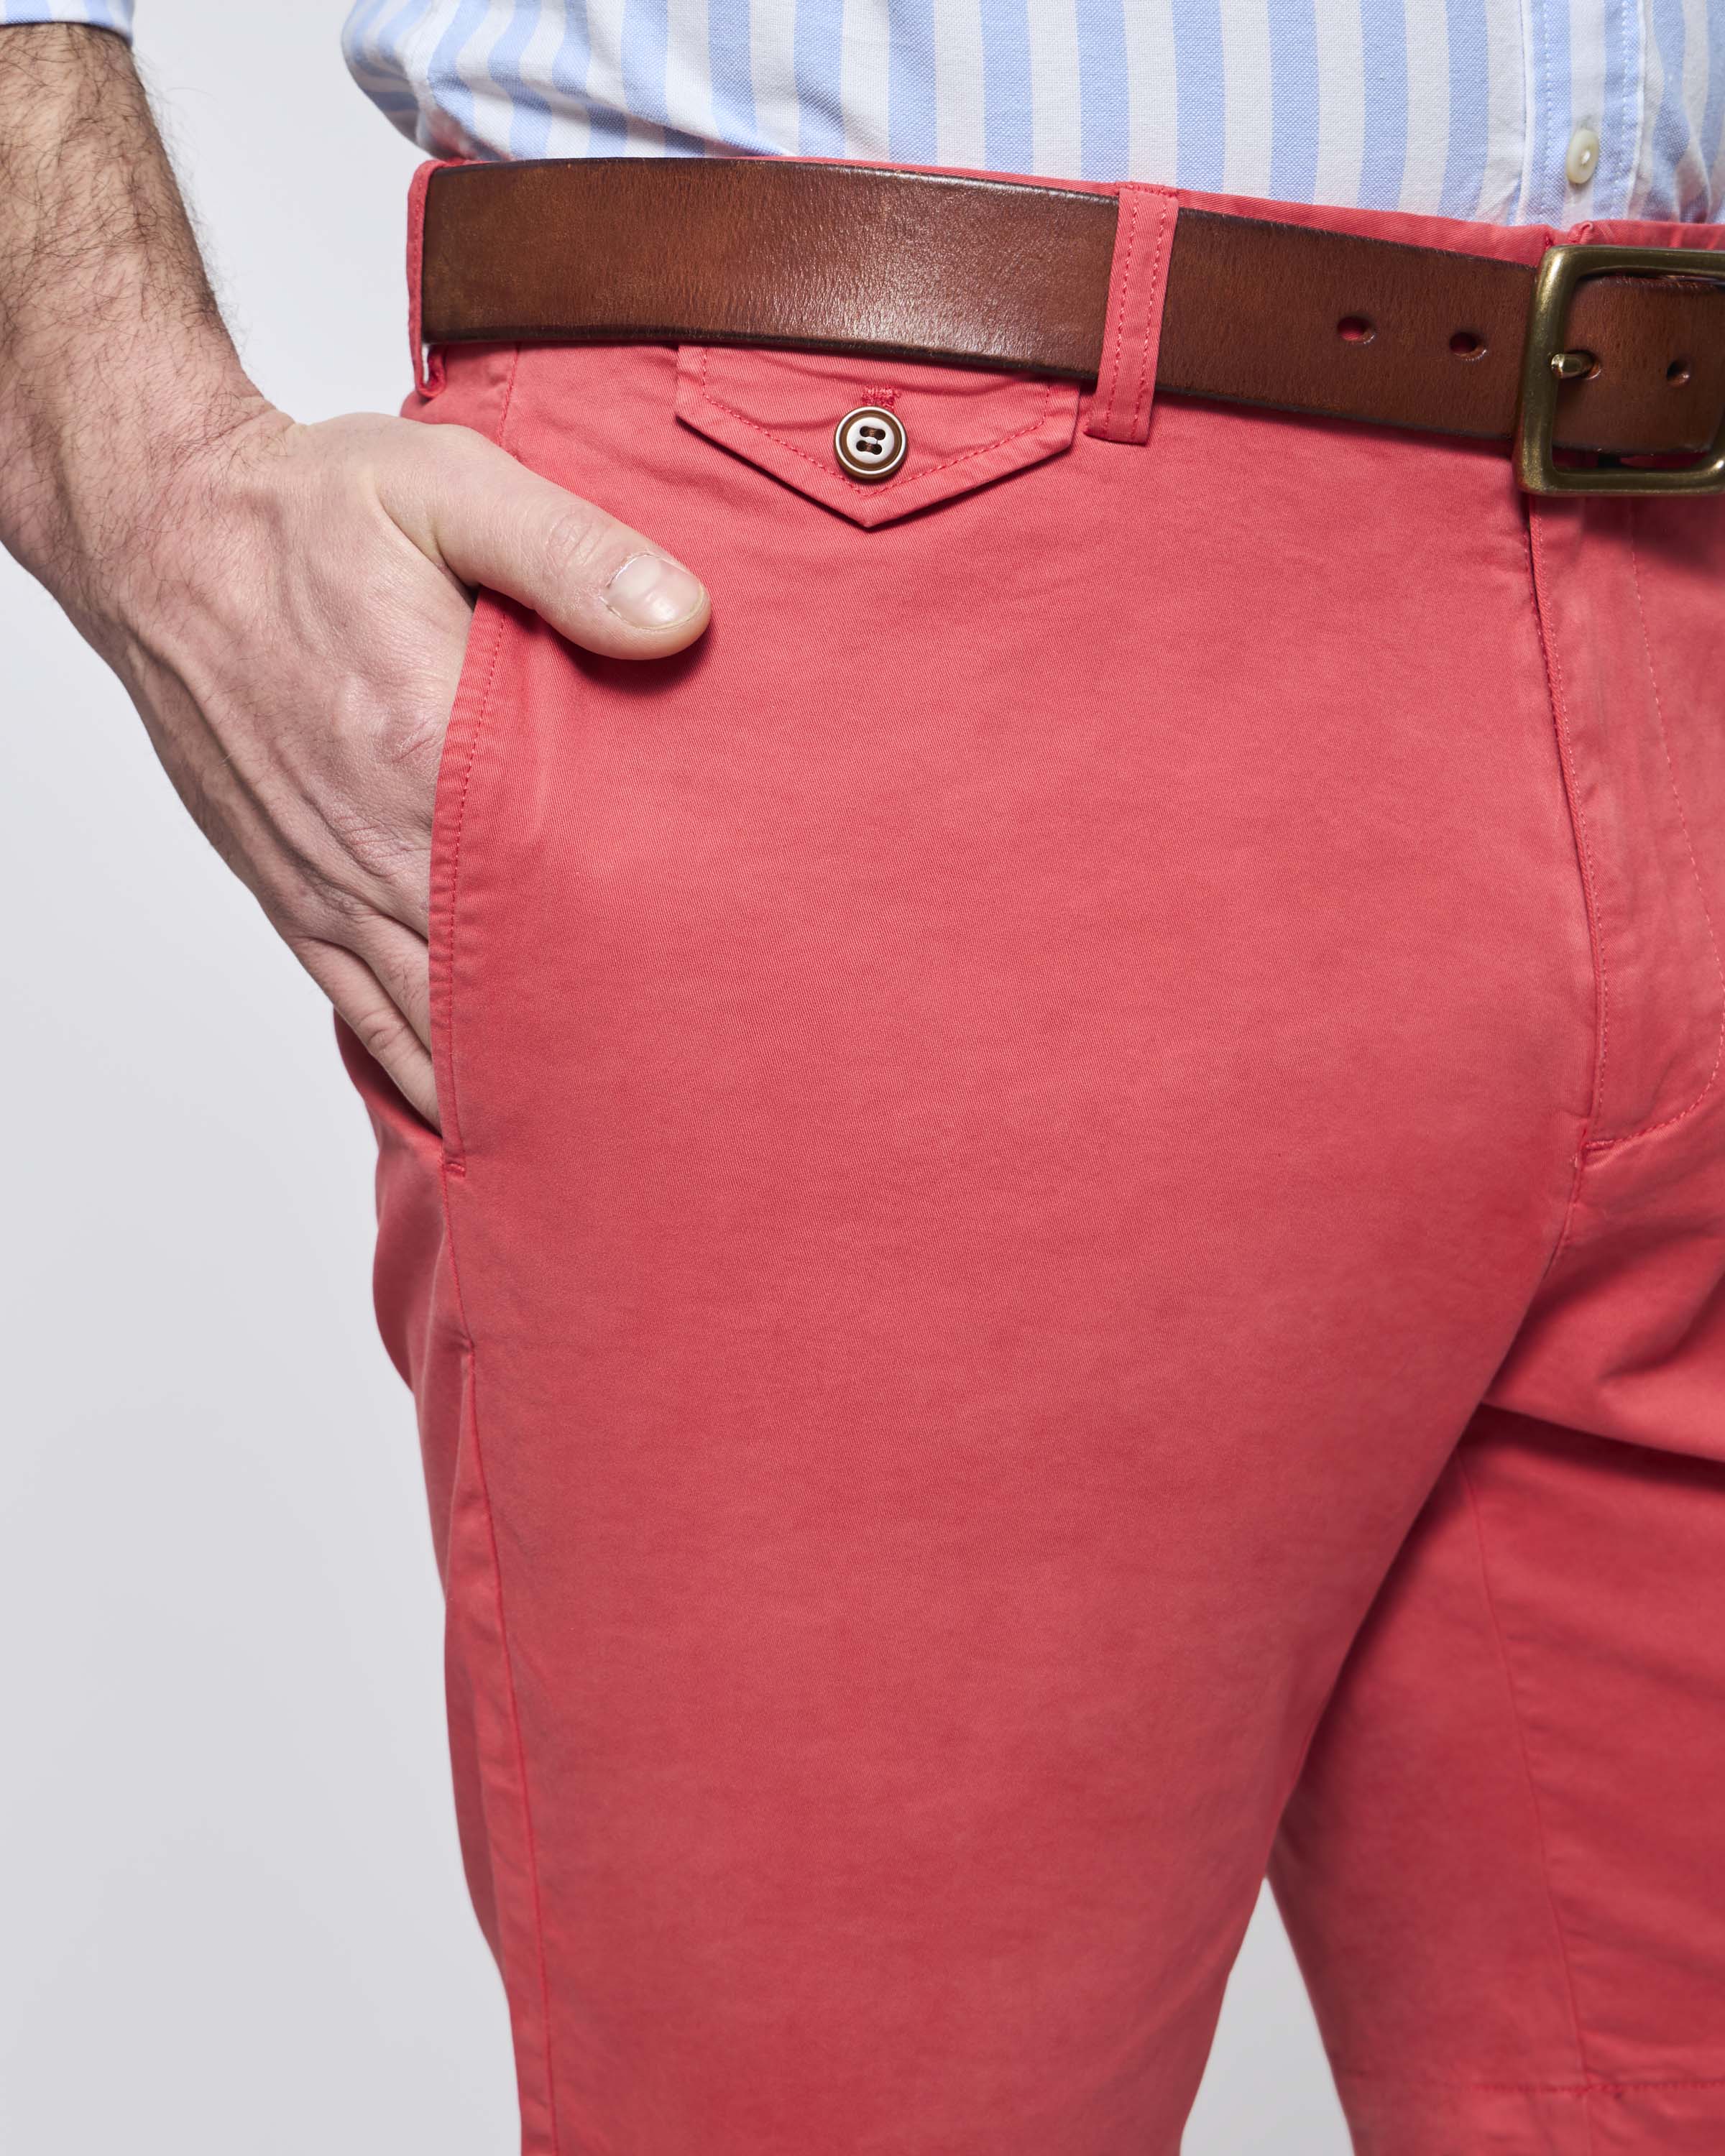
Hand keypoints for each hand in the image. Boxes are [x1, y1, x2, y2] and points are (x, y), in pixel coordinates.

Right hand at [100, 400, 709, 1126]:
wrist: (163, 533)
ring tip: (606, 1137)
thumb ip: (572, 555)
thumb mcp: (449, 489)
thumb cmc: (308, 510)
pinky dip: (423, 1070)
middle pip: (499, 981)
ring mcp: (325, 879)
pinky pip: (362, 1010)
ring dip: (514, 1076)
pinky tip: (478, 1115)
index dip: (632, 962)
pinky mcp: (290, 893)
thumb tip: (682, 620)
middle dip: (589, 1043)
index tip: (712, 1014)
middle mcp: (372, 840)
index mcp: (424, 747)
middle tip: (686, 1101)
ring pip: (431, 1019)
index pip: (551, 893)